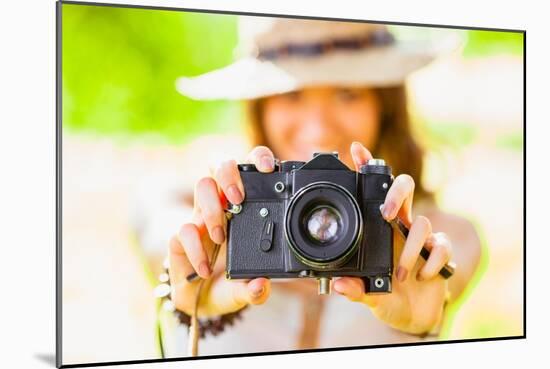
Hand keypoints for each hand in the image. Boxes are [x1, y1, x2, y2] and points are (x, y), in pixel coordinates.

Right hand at [168, 146, 275, 316]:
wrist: (197, 300)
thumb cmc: (227, 283)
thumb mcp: (245, 290)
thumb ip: (255, 290)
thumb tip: (261, 286)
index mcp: (246, 208)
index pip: (251, 170)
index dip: (258, 159)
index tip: (269, 168)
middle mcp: (222, 205)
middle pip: (222, 165)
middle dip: (229, 173)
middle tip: (238, 198)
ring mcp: (201, 217)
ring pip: (202, 185)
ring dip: (212, 207)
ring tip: (220, 236)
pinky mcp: (181, 235)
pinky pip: (183, 229)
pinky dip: (195, 249)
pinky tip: (204, 269)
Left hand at [333, 142, 451, 334]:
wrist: (412, 315)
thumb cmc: (385, 295)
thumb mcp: (367, 293)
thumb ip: (354, 289)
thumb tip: (340, 285)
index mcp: (377, 229)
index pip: (373, 192)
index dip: (367, 168)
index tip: (356, 148)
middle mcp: (400, 226)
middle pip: (405, 188)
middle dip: (398, 194)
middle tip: (386, 214)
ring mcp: (421, 237)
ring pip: (423, 223)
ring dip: (410, 251)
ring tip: (399, 276)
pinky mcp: (440, 252)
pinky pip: (442, 245)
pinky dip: (433, 262)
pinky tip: (423, 276)